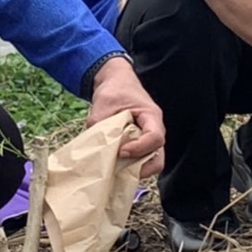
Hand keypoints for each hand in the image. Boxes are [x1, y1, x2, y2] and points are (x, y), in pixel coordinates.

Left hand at [86, 56, 165, 178]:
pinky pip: (141, 160)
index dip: (140, 148)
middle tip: (119, 170)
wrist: (118, 82)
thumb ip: (99, 124)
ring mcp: (149, 139)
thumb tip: (94, 147)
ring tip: (115, 169)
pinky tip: (114, 165)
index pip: (155, 137)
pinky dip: (130, 166)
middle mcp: (155, 130)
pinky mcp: (141, 144)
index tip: (121, 151)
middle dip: (140, 168)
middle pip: (158, 158)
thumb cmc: (115, 90)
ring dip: (134, 169)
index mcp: (151, 116)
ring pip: (150, 162)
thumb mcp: (103, 103)